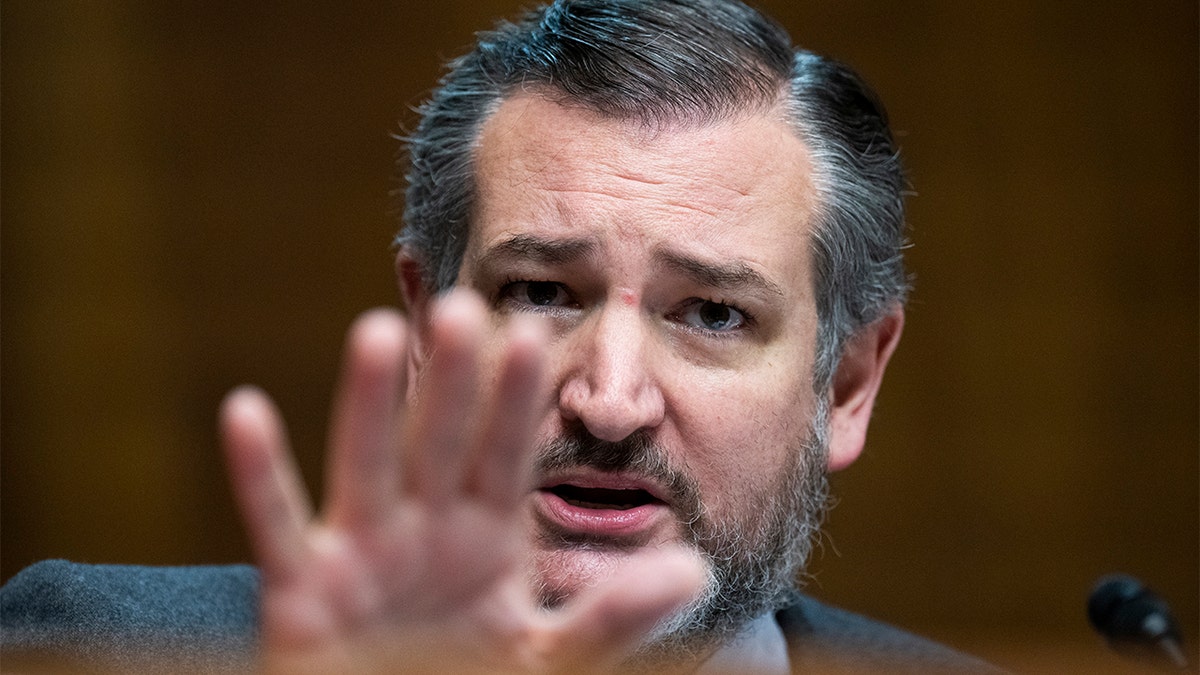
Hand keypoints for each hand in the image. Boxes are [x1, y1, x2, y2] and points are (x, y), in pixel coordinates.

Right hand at [220, 290, 705, 672]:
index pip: (504, 453)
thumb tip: (693, 572)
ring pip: (364, 464)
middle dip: (452, 381)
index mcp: (483, 535)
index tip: (534, 332)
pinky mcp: (301, 591)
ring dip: (367, 402)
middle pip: (439, 442)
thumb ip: (609, 618)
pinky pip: (278, 526)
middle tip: (465, 307)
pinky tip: (246, 411)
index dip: (515, 399)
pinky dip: (260, 473)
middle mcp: (422, 529)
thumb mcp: (547, 655)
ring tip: (375, 329)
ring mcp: (360, 554)